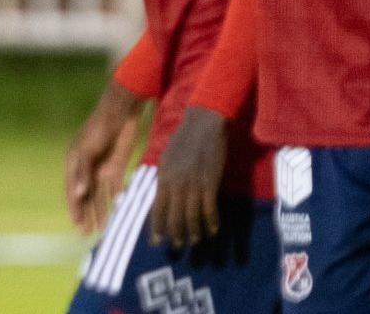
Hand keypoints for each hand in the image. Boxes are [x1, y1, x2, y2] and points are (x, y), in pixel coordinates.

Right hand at [63, 83, 144, 234]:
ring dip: (100, 211)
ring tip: (102, 228)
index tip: (77, 224)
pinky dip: (114, 199)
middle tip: (88, 233)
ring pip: (99, 195)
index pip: (72, 191)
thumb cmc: (99, 128)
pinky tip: (116, 212)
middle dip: (86, 214)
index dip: (74, 208)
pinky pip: (114, 187)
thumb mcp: (87, 150)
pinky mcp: (116, 167)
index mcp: (73, 163)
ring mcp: (101, 168)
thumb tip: (78, 195)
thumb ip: (83, 173)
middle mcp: (86, 169)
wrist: (121, 112)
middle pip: (85, 196)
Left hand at [147, 106, 228, 247]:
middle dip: (175, 234)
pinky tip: (213, 229)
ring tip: (196, 240)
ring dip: (194, 231)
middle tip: (177, 245)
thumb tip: (161, 195)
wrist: (203, 124)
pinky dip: (211, 221)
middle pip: (174, 217)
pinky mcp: (210, 183)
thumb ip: (164, 178)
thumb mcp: (166, 158)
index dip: (157, 228)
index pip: (158, 210)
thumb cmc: (183, 139)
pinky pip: (210, 208)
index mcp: (163, 179)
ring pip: (192, 216)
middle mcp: (176, 185)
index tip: (157, 241)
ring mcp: (194, 185)